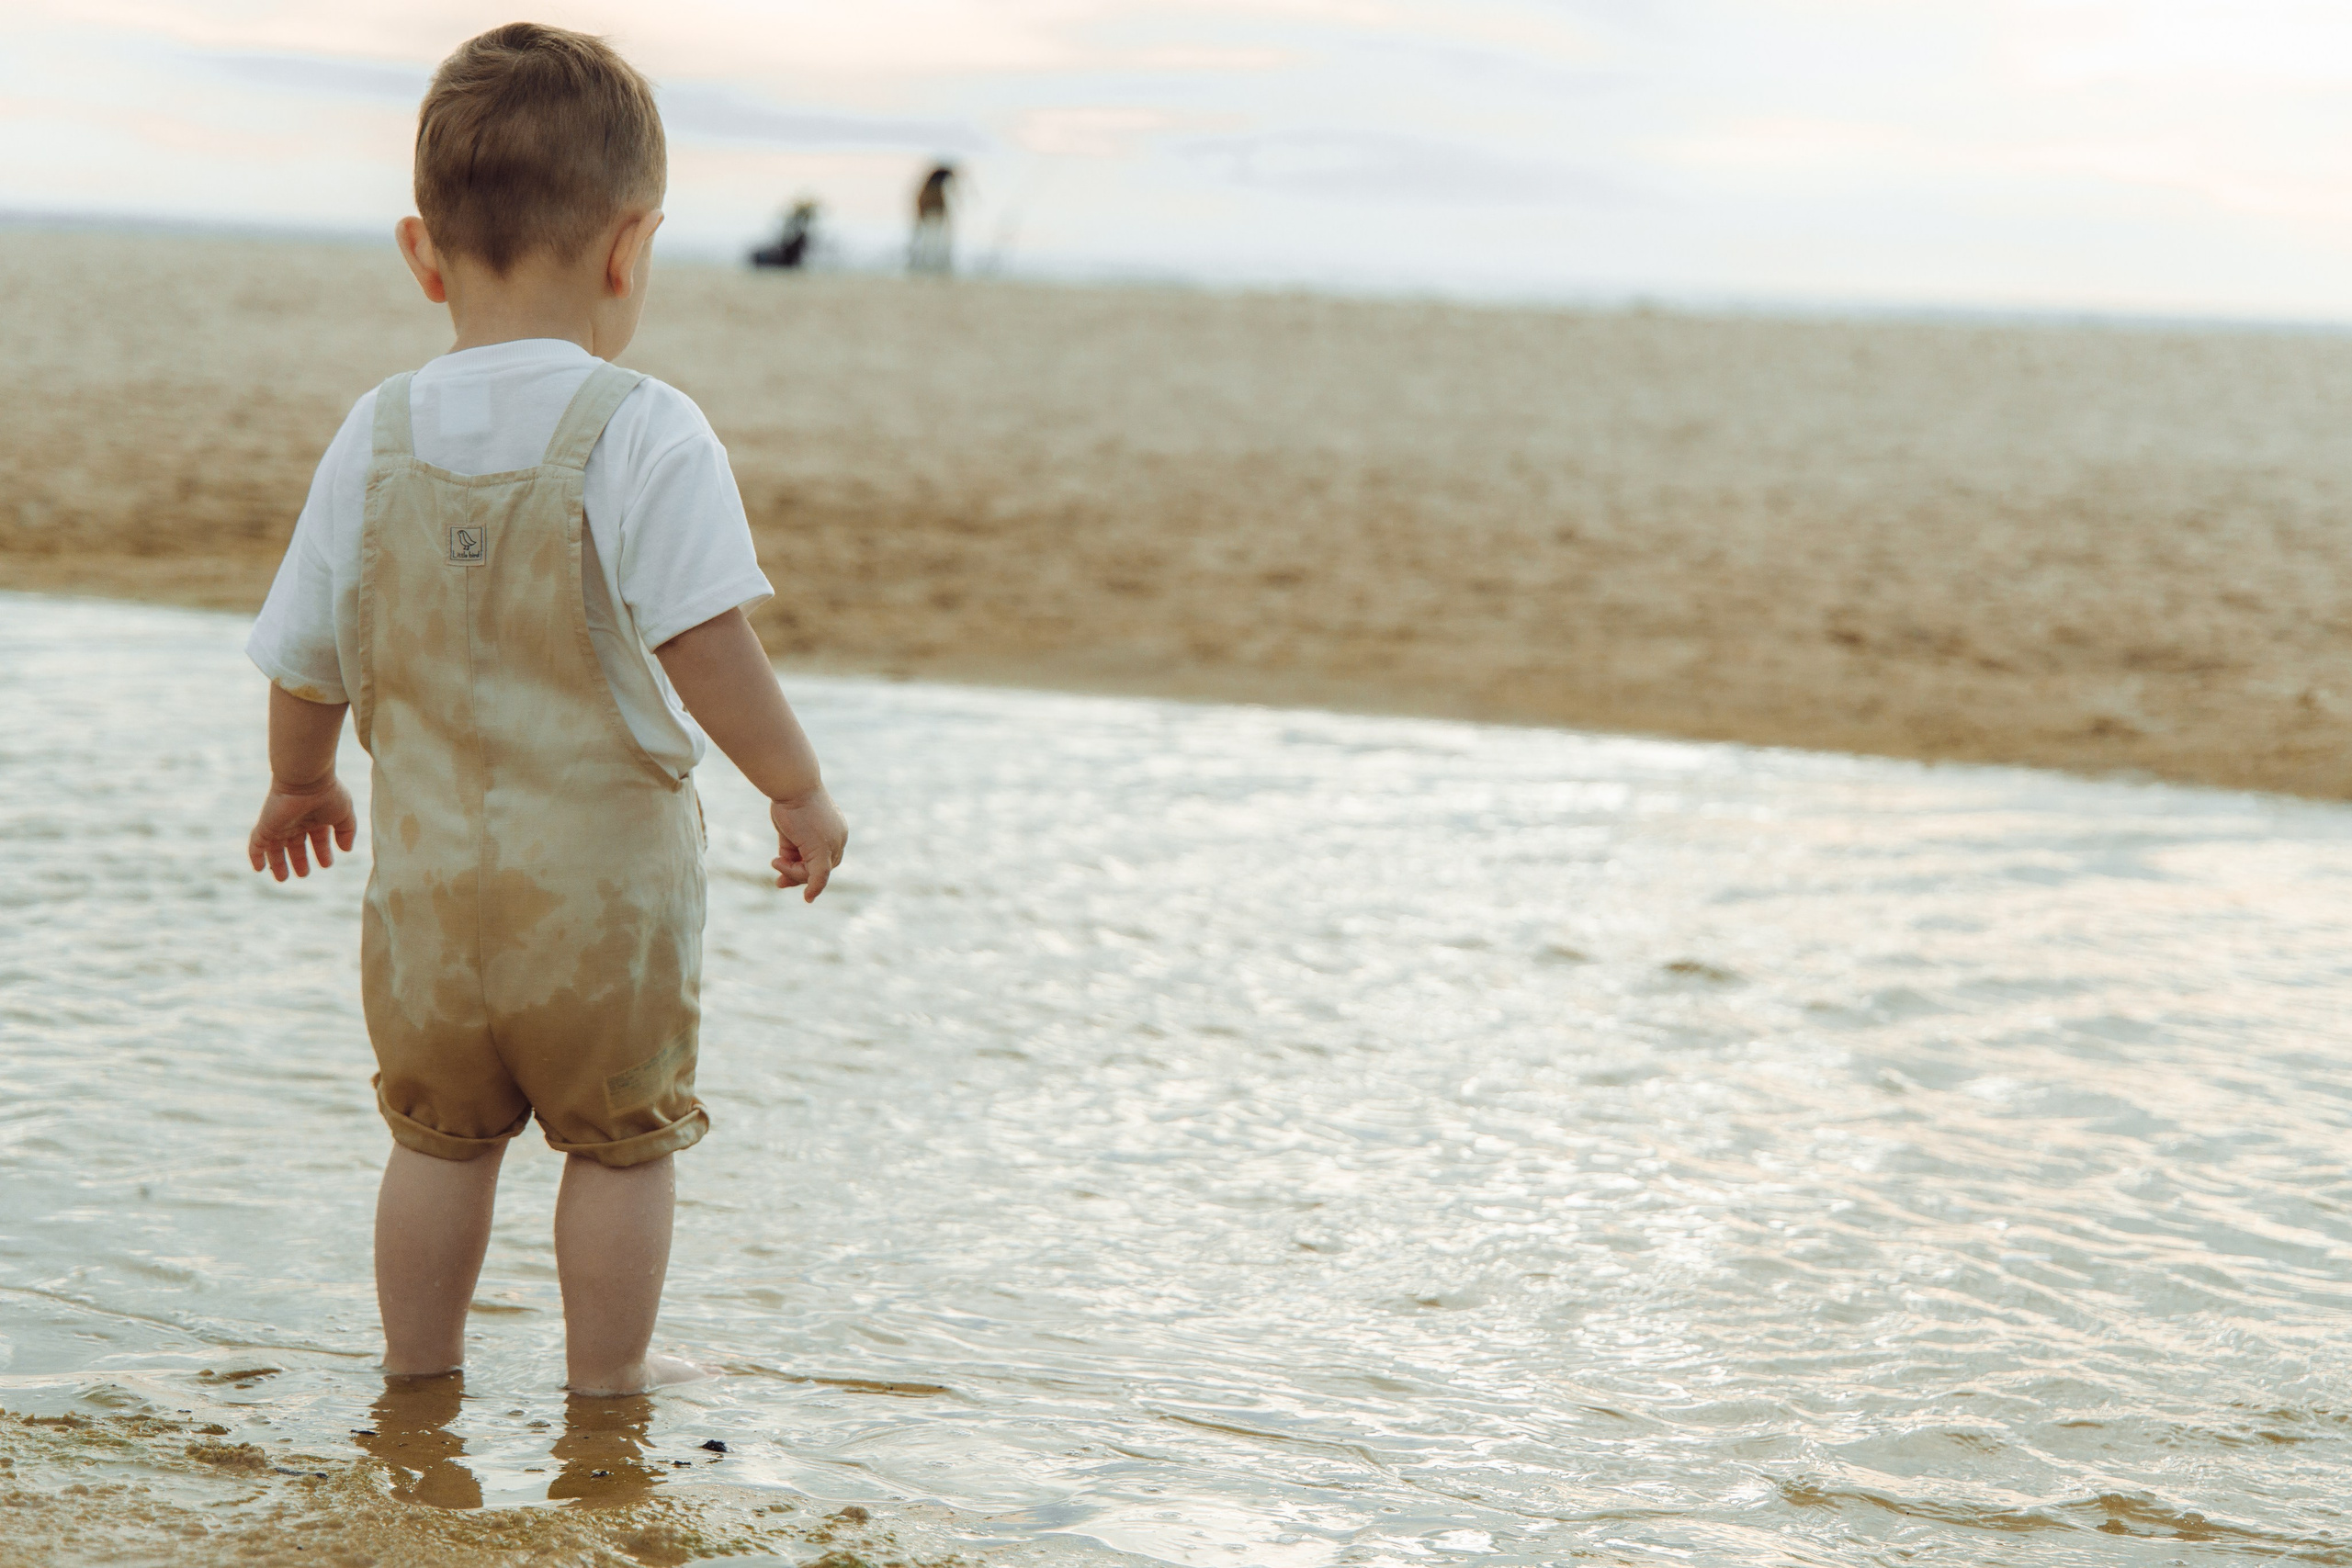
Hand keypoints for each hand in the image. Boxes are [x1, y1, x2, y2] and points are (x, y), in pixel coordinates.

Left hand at [248, 775, 357, 880]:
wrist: (306, 780)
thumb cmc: (327, 793)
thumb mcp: (344, 815)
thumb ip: (346, 832)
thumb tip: (346, 850)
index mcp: (315, 817)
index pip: (317, 838)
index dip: (322, 852)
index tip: (326, 864)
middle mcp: (296, 821)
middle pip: (295, 844)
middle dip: (298, 859)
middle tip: (303, 874)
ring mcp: (280, 824)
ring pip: (276, 847)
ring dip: (278, 863)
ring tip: (282, 879)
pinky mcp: (266, 826)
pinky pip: (256, 844)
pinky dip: (256, 856)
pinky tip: (258, 869)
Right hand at [769, 786, 847, 901]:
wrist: (792, 786)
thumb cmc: (789, 801)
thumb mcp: (790, 830)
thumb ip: (792, 849)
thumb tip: (782, 866)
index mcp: (834, 830)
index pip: (823, 857)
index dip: (804, 868)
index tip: (782, 873)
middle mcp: (838, 838)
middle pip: (821, 868)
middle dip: (799, 876)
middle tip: (779, 882)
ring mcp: (833, 845)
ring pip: (815, 873)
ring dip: (792, 872)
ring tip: (776, 861)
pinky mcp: (823, 850)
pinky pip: (820, 876)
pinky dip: (814, 888)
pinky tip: (809, 898)